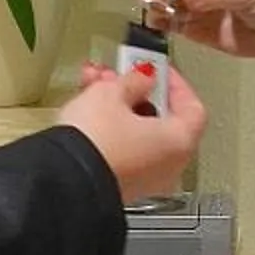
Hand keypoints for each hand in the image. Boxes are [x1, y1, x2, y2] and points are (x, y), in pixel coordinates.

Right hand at [62, 60, 207, 206]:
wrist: (62, 183)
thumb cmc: (96, 144)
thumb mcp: (113, 93)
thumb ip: (135, 80)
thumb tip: (143, 78)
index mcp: (180, 143)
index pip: (191, 106)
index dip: (174, 82)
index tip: (155, 68)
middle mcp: (168, 166)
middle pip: (161, 119)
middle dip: (137, 92)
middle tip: (119, 74)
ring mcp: (144, 180)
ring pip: (138, 133)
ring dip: (119, 107)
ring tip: (93, 87)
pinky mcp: (119, 185)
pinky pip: (123, 149)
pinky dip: (111, 129)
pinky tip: (88, 111)